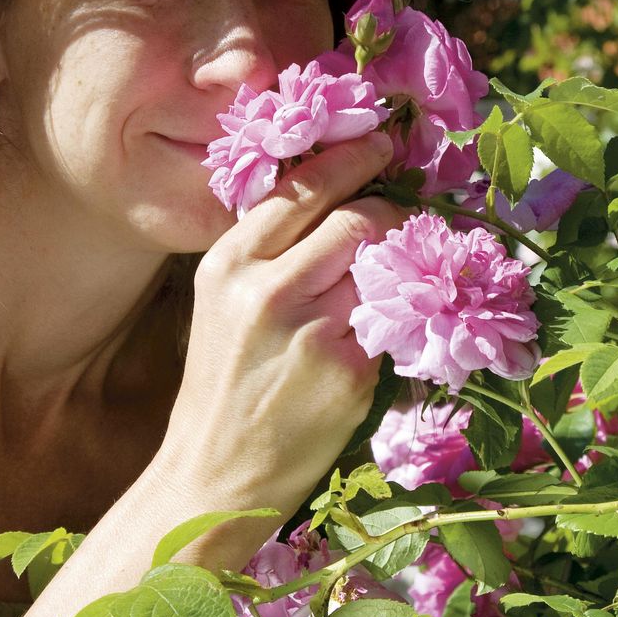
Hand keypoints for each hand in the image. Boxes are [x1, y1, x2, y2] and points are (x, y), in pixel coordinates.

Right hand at [159, 131, 404, 522]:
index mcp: (229, 263)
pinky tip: (388, 327)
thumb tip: (334, 197)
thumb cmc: (222, 384)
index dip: (350, 158)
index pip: (303, 188)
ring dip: (402, 264)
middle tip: (404, 215)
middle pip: (358, 218)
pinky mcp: (349, 372)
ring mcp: (311, 331)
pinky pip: (393, 321)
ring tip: (399, 273)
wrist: (214, 474)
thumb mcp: (222, 302)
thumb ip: (268, 251)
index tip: (382, 142)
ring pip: (385, 266)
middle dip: (391, 212)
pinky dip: (399, 317)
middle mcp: (267, 289)